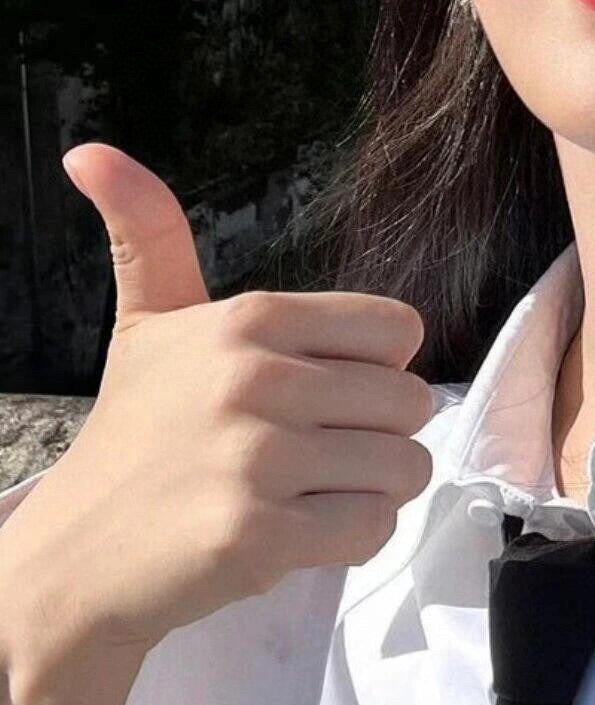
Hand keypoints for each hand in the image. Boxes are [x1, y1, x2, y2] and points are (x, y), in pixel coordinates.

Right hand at [0, 144, 434, 659]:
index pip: (397, 329)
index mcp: (247, 319)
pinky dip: (352, 536)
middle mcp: (256, 379)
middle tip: (317, 450)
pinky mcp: (260, 537)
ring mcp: (257, 461)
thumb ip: (147, 230)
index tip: (325, 390)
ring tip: (312, 489)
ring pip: (403, 467)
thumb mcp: (147, 321)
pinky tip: (301, 530)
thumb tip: (91, 150)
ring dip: (372, 488)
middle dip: (377, 433)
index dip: (375, 366)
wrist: (77, 554)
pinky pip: (373, 529)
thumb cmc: (133, 432)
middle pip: (408, 400)